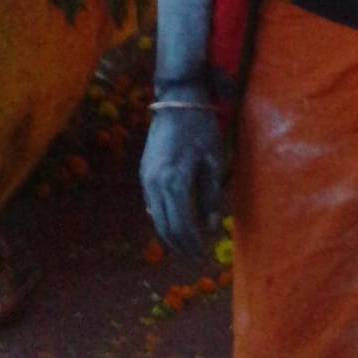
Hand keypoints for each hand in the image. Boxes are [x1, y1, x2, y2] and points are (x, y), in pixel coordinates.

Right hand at [140, 98, 223, 257]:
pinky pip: (151, 205)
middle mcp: (155, 184)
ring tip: (186, 244)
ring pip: (155, 218)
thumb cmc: (201, 128)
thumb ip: (211, 194)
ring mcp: (145, 179)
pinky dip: (162, 219)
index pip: (182, 224)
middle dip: (180, 244)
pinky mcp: (143, 174)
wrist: (176, 102)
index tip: (203, 253)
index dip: (192, 242)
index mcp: (175, 180)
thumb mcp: (214, 160)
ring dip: (170, 235)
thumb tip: (210, 224)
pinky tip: (174, 223)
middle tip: (195, 255)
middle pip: (165, 226)